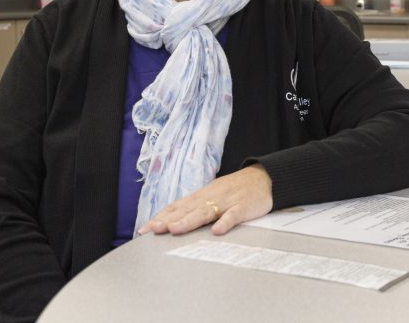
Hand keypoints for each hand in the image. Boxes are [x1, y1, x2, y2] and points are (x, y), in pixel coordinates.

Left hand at [137, 164, 272, 236]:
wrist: (263, 178)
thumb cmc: (234, 190)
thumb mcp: (212, 196)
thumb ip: (195, 209)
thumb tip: (172, 222)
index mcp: (201, 196)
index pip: (177, 207)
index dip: (160, 217)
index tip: (144, 230)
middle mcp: (210, 197)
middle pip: (187, 209)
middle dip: (169, 220)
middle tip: (153, 230)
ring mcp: (226, 201)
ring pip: (205, 211)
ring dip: (189, 220)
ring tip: (175, 229)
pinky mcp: (243, 207)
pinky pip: (233, 215)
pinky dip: (225, 222)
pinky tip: (217, 231)